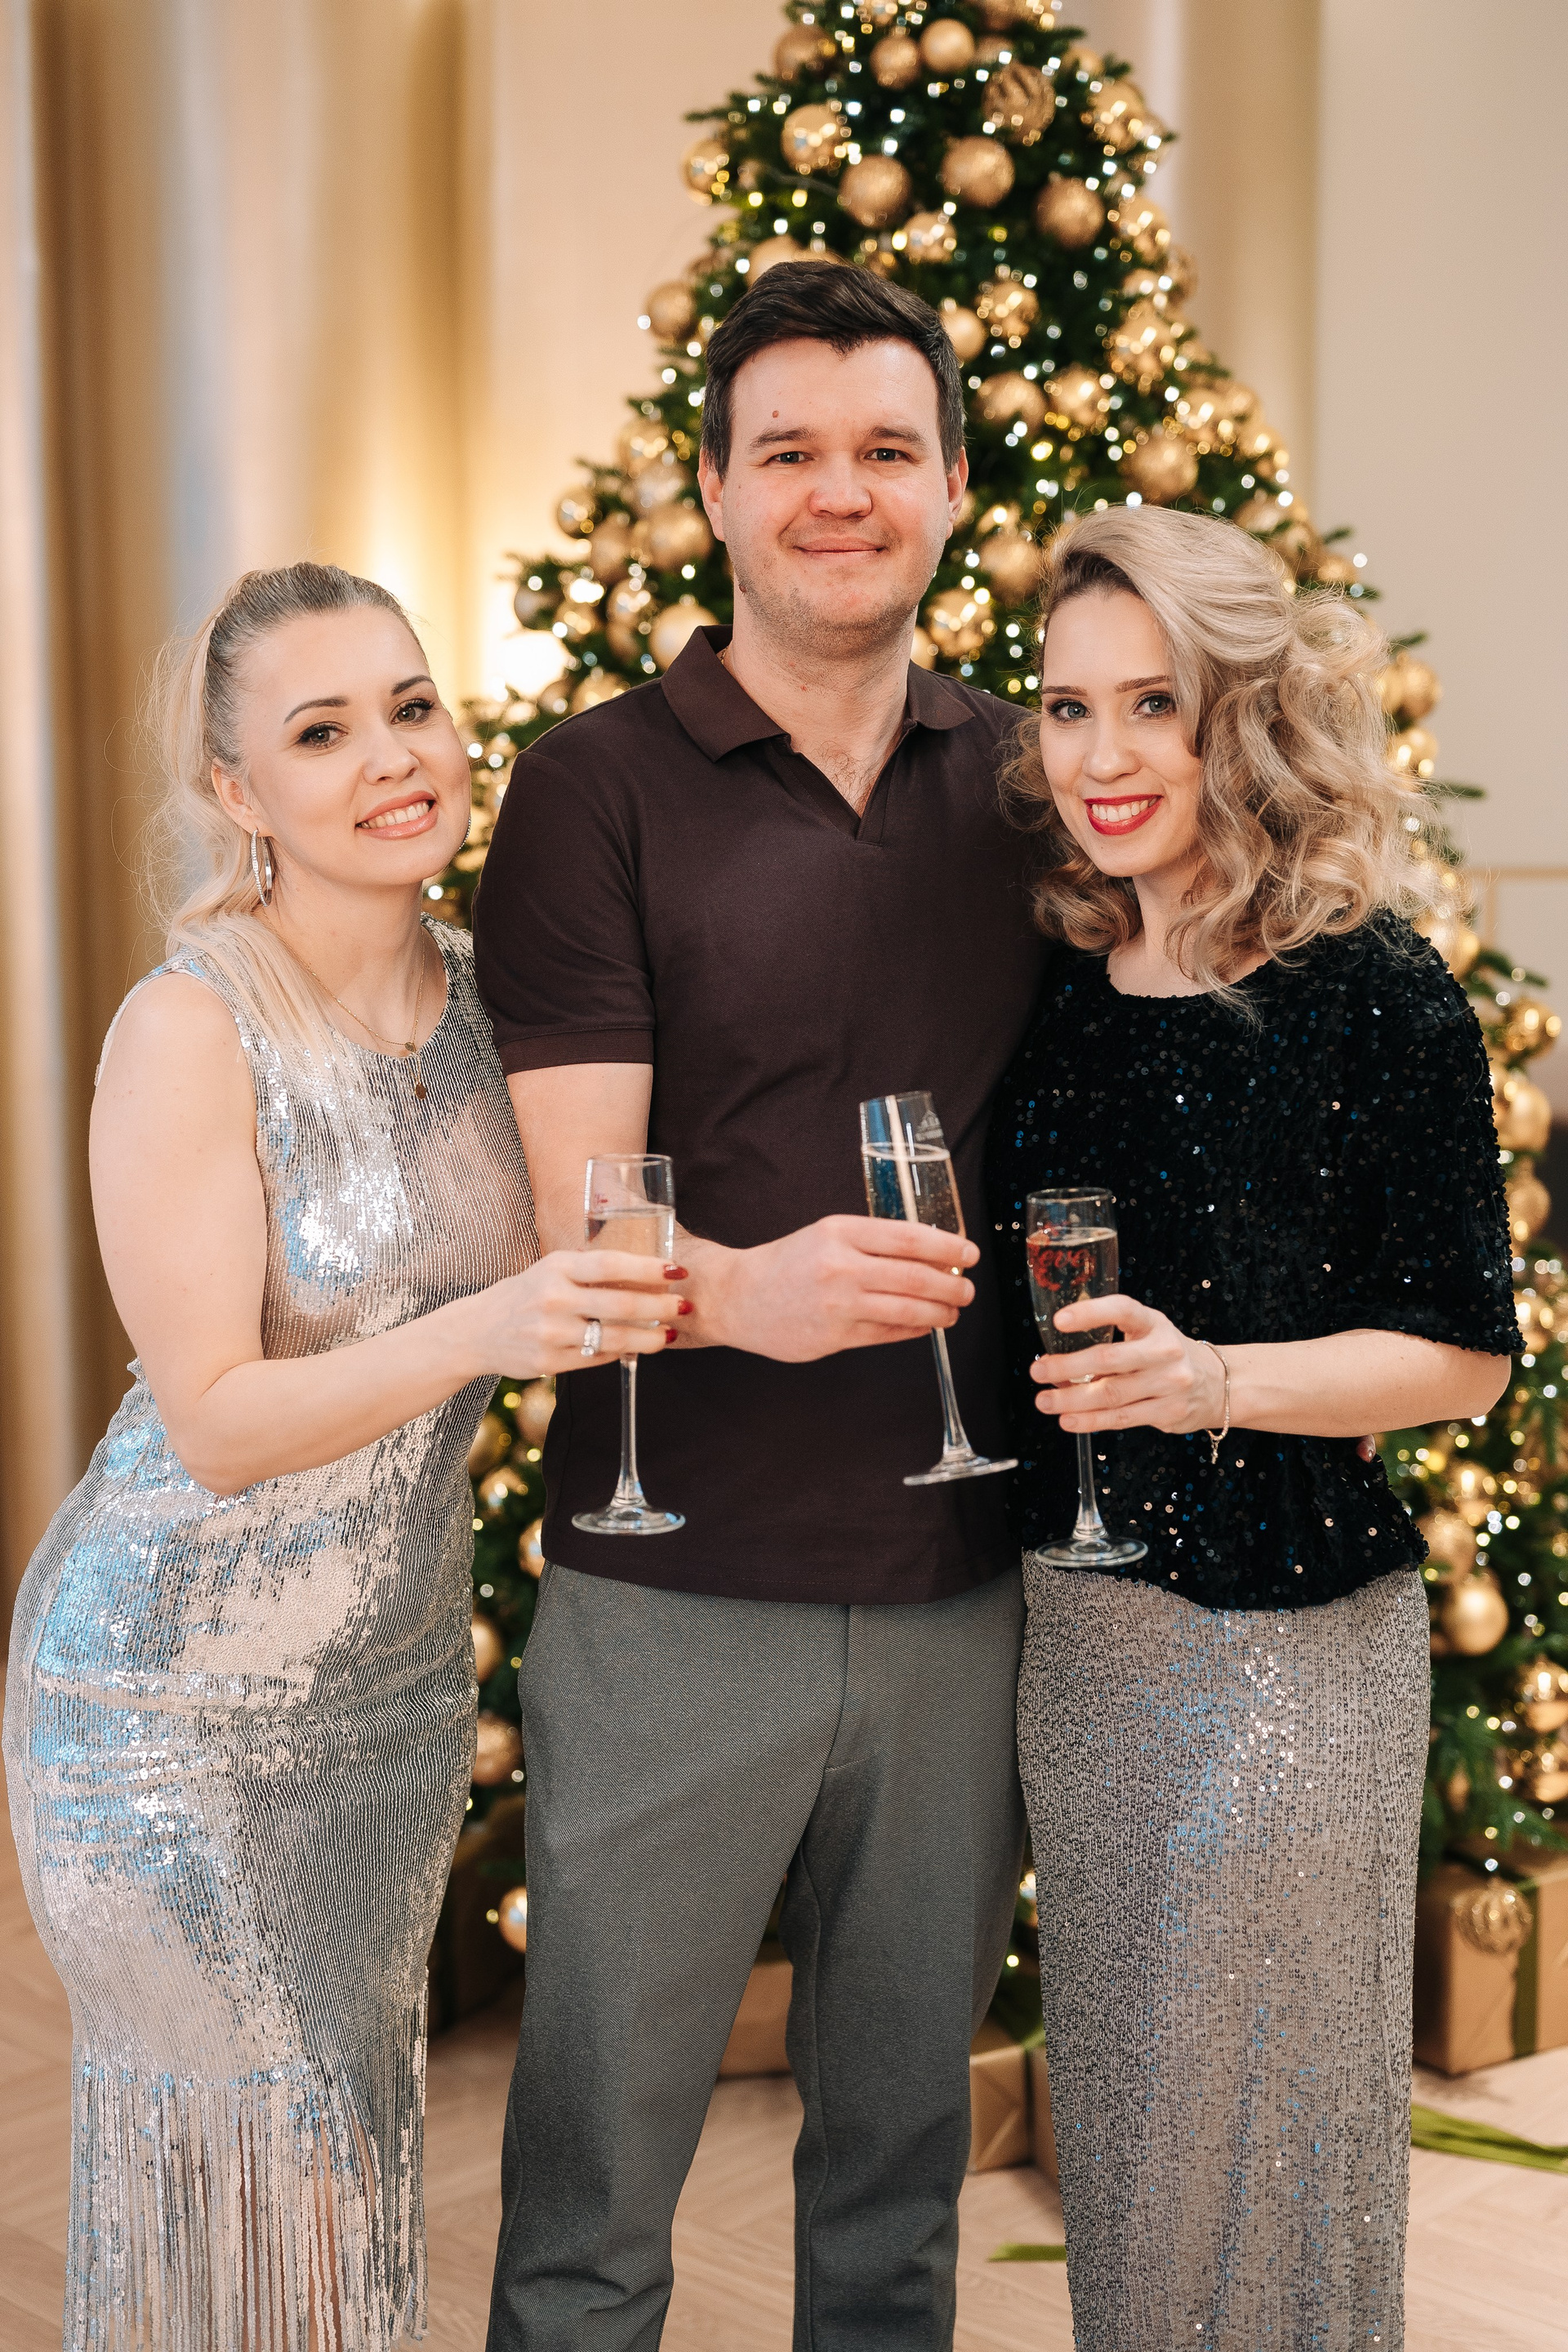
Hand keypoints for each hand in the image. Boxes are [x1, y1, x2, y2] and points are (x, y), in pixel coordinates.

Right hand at [467, 1250, 683, 1375]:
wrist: (476, 1331)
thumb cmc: (523, 1295)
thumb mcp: (549, 1270)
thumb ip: (587, 1270)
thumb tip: (641, 1269)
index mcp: (556, 1268)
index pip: (611, 1264)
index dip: (648, 1268)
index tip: (676, 1270)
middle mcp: (553, 1298)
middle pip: (621, 1304)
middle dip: (661, 1306)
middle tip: (684, 1306)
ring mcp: (551, 1333)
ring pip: (615, 1337)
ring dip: (649, 1337)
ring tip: (668, 1333)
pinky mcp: (549, 1362)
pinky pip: (597, 1358)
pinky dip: (621, 1353)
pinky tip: (634, 1347)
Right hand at [692, 1215, 977, 1362]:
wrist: (737, 1296)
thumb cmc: (786, 1263)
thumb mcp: (827, 1236)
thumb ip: (872, 1243)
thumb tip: (931, 1256)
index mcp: (841, 1232)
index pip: (909, 1238)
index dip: (948, 1247)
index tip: (970, 1255)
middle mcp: (841, 1266)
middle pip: (915, 1276)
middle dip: (951, 1286)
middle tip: (968, 1290)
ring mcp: (838, 1304)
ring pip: (907, 1309)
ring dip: (940, 1312)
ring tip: (952, 1312)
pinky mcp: (834, 1336)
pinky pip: (888, 1333)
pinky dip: (913, 1329)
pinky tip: (923, 1325)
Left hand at [1032, 1293, 1225, 1434]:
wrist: (1218, 1383)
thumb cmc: (1168, 1355)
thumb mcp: (1147, 1334)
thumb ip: (1111, 1341)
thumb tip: (1058, 1363)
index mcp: (1153, 1323)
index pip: (1122, 1310)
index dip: (1090, 1313)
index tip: (1059, 1320)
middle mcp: (1164, 1351)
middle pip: (1108, 1359)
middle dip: (1066, 1367)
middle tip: (1038, 1371)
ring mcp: (1169, 1383)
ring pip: (1111, 1394)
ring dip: (1071, 1400)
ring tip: (1045, 1401)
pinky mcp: (1168, 1412)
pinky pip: (1121, 1419)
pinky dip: (1090, 1421)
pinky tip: (1069, 1420)